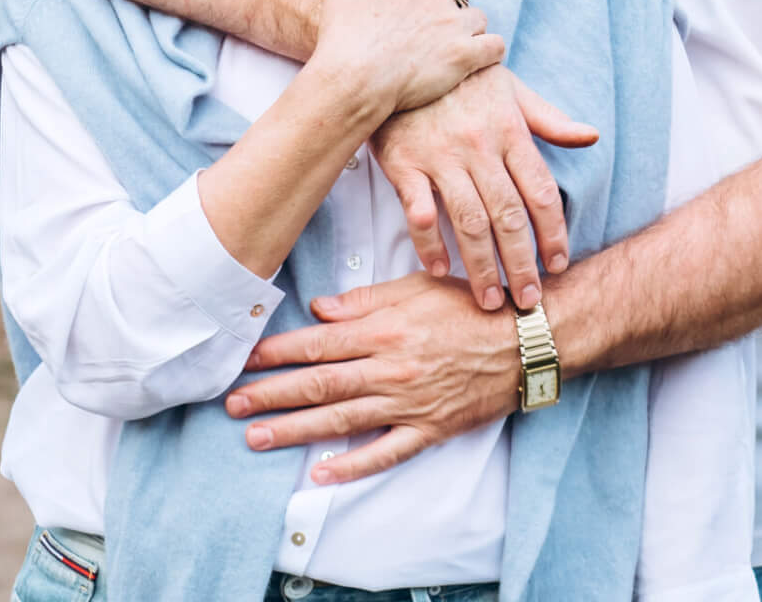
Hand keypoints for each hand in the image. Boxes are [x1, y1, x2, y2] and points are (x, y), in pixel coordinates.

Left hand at [225, 273, 520, 480]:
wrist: (529, 340)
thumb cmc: (474, 307)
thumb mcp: (420, 287)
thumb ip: (367, 299)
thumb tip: (319, 310)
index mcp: (387, 328)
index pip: (319, 343)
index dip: (278, 353)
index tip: (246, 360)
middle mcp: (392, 368)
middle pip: (320, 384)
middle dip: (271, 394)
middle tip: (232, 404)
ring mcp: (410, 402)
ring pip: (342, 420)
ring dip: (295, 430)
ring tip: (256, 436)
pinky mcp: (430, 428)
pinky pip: (386, 451)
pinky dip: (353, 466)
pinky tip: (321, 474)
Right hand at [307, 0, 504, 114]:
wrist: (352, 77)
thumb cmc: (342, 33)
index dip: (418, 1)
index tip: (406, 21)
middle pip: (454, 0)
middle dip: (442, 16)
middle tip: (423, 40)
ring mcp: (454, 25)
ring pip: (477, 19)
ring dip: (468, 32)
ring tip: (449, 51)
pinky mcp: (465, 55)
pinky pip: (495, 46)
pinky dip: (490, 51)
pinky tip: (477, 60)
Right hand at [372, 67, 597, 312]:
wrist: (403, 55)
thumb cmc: (462, 78)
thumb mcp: (512, 90)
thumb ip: (550, 120)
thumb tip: (591, 137)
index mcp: (510, 132)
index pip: (540, 192)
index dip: (553, 233)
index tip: (558, 264)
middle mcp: (480, 147)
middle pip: (508, 216)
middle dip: (521, 264)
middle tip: (528, 301)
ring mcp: (441, 157)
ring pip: (468, 222)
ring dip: (480, 266)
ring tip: (489, 300)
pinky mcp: (404, 163)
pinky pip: (418, 211)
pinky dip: (428, 243)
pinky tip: (438, 269)